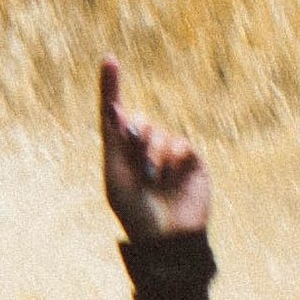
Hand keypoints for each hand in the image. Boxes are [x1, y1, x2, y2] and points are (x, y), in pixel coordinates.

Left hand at [100, 56, 209, 239]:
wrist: (167, 239)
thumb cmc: (135, 214)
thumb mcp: (116, 178)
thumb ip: (116, 143)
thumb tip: (115, 107)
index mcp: (120, 153)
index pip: (114, 114)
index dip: (110, 86)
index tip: (109, 60)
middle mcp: (143, 148)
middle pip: (138, 119)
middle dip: (137, 138)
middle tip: (140, 167)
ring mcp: (168, 153)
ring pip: (160, 132)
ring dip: (154, 154)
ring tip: (154, 180)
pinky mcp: (191, 160)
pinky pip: (181, 143)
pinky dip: (173, 158)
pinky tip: (171, 178)